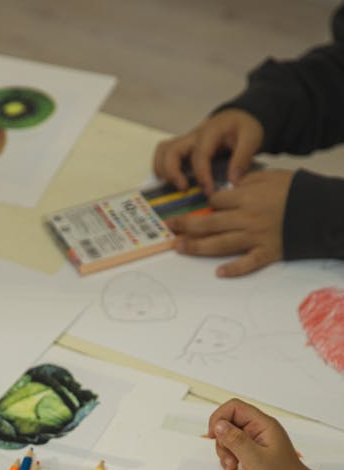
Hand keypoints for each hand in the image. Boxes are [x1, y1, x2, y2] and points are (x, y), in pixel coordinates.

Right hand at [153, 109, 263, 192]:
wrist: (239, 117)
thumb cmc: (244, 128)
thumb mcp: (251, 138)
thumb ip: (242, 159)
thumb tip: (232, 182)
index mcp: (210, 131)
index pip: (200, 154)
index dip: (202, 175)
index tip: (209, 191)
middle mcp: (193, 135)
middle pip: (171, 150)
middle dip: (173, 172)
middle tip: (184, 189)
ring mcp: (185, 141)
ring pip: (163, 151)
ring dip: (163, 171)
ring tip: (176, 187)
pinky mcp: (182, 148)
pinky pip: (164, 154)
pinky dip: (163, 168)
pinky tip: (173, 182)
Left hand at [169, 169, 291, 277]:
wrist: (320, 208)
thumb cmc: (296, 189)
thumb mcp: (271, 176)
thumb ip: (248, 180)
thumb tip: (230, 185)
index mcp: (247, 198)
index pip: (216, 201)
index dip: (203, 203)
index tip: (193, 207)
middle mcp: (246, 219)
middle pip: (209, 223)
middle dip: (187, 225)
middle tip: (170, 228)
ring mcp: (255, 238)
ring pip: (220, 244)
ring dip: (197, 247)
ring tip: (180, 247)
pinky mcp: (266, 253)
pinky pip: (247, 264)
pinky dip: (234, 269)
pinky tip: (219, 273)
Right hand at [207, 398, 310, 469]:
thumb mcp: (254, 458)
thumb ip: (236, 440)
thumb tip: (219, 425)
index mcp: (263, 424)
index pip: (234, 407)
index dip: (220, 418)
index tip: (214, 435)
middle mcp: (259, 429)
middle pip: (229, 422)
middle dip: (222, 440)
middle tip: (229, 457)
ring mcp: (255, 441)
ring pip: (228, 437)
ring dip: (225, 452)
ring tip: (232, 466)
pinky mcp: (252, 452)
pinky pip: (233, 448)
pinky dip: (229, 459)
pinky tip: (234, 469)